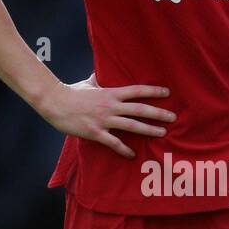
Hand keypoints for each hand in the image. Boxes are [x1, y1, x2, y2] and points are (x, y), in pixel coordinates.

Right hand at [40, 72, 175, 158]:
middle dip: (158, 113)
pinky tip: (132, 155)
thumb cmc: (71, 92)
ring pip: (132, 125)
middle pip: (140, 109)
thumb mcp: (88, 83)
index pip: (137, 90)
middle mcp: (111, 106)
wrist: (54, 102)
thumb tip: (102, 73)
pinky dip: (124, 150)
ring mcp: (104, 120)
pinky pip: (114, 143)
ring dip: (149, 130)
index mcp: (110, 93)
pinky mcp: (96, 132)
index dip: (153, 91)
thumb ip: (99, 80)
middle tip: (173, 117)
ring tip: (162, 133)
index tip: (168, 92)